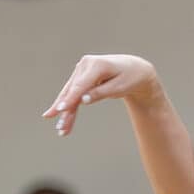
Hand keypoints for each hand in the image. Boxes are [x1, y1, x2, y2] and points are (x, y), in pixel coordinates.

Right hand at [43, 55, 158, 136]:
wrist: (134, 69)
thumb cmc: (129, 78)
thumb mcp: (119, 87)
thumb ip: (101, 93)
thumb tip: (83, 100)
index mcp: (97, 64)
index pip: (81, 85)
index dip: (70, 98)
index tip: (60, 109)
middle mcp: (86, 64)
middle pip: (72, 91)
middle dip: (65, 110)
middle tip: (60, 127)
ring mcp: (81, 70)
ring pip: (70, 94)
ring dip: (65, 112)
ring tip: (61, 129)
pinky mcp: (80, 77)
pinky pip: (73, 94)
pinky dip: (69, 107)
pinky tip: (63, 120)